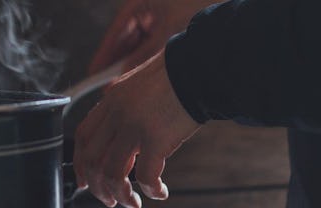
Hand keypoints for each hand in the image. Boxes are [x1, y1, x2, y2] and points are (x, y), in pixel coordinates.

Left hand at [74, 50, 200, 207]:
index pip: (83, 137)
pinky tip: (160, 192)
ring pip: (113, 173)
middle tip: (110, 200)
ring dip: (121, 195)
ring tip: (133, 203)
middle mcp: (117, 115)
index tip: (86, 181)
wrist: (199, 70)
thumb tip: (121, 138)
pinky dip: (151, 190)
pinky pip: (146, 176)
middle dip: (99, 188)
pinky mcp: (156, 139)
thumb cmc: (176, 78)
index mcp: (111, 101)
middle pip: (93, 160)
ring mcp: (134, 127)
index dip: (81, 164)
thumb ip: (123, 109)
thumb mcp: (138, 87)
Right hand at [90, 0, 218, 73]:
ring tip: (123, 87)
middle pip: (128, 40)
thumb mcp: (166, 36)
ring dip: (133, 65)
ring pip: (141, 47)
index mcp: (144, 1)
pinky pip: (155, 50)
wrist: (226, 7)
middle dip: (119, 63)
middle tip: (106, 85)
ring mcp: (163, 20)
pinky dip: (148, 64)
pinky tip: (142, 81)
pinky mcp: (174, 32)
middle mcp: (152, 9)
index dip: (105, 52)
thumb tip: (123, 77)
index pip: (118, 28)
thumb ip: (143, 56)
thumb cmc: (198, 8)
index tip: (94, 72)